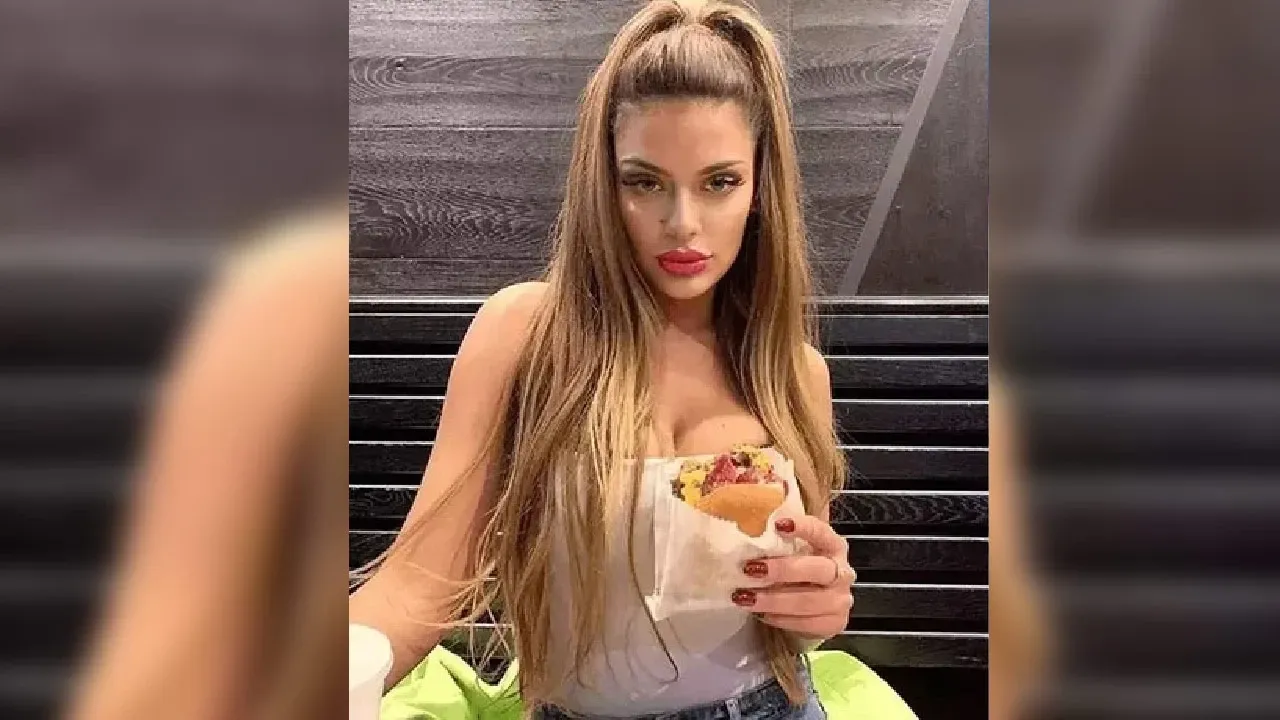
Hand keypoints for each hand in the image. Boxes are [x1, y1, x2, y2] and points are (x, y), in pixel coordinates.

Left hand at [731, 515, 855, 639]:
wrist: (812, 607)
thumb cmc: (796, 571)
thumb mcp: (791, 552)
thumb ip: (777, 541)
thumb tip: (741, 527)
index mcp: (833, 545)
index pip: (821, 531)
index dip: (803, 527)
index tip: (778, 525)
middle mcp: (842, 571)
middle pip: (817, 569)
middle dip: (782, 570)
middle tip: (750, 570)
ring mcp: (841, 599)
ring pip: (809, 601)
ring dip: (774, 600)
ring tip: (745, 598)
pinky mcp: (835, 623)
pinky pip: (807, 623)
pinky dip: (782, 619)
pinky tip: (763, 614)